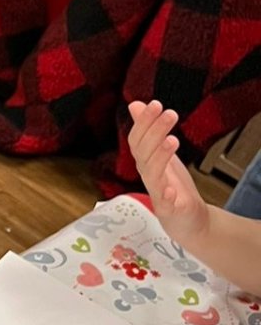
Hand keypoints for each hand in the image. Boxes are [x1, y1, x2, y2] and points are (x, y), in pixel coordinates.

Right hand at [127, 99, 208, 249]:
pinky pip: (163, 203)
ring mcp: (157, 193)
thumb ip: (148, 130)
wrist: (188, 220)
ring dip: (160, 156)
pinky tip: (170, 188)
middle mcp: (148, 175)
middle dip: (154, 132)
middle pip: (143, 153)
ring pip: (152, 173)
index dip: (144, 122)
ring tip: (172, 140)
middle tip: (169, 113)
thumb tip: (135, 105)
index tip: (156, 103)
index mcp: (145, 162)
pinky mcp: (169, 210)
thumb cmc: (173, 187)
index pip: (137, 139)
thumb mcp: (162, 154)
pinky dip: (165, 195)